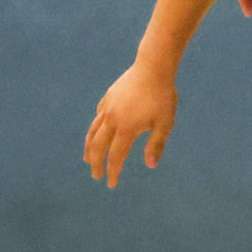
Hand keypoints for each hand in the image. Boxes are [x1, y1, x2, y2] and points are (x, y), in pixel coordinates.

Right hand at [85, 63, 177, 188]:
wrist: (153, 67)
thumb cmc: (162, 96)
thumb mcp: (165, 123)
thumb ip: (156, 144)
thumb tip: (150, 165)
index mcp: (126, 128)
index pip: (116, 156)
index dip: (112, 172)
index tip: (111, 184)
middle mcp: (112, 120)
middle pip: (98, 146)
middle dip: (96, 163)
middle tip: (95, 175)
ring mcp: (108, 107)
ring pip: (93, 131)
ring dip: (89, 147)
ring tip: (86, 158)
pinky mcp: (108, 97)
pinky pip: (98, 116)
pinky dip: (94, 128)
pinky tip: (95, 132)